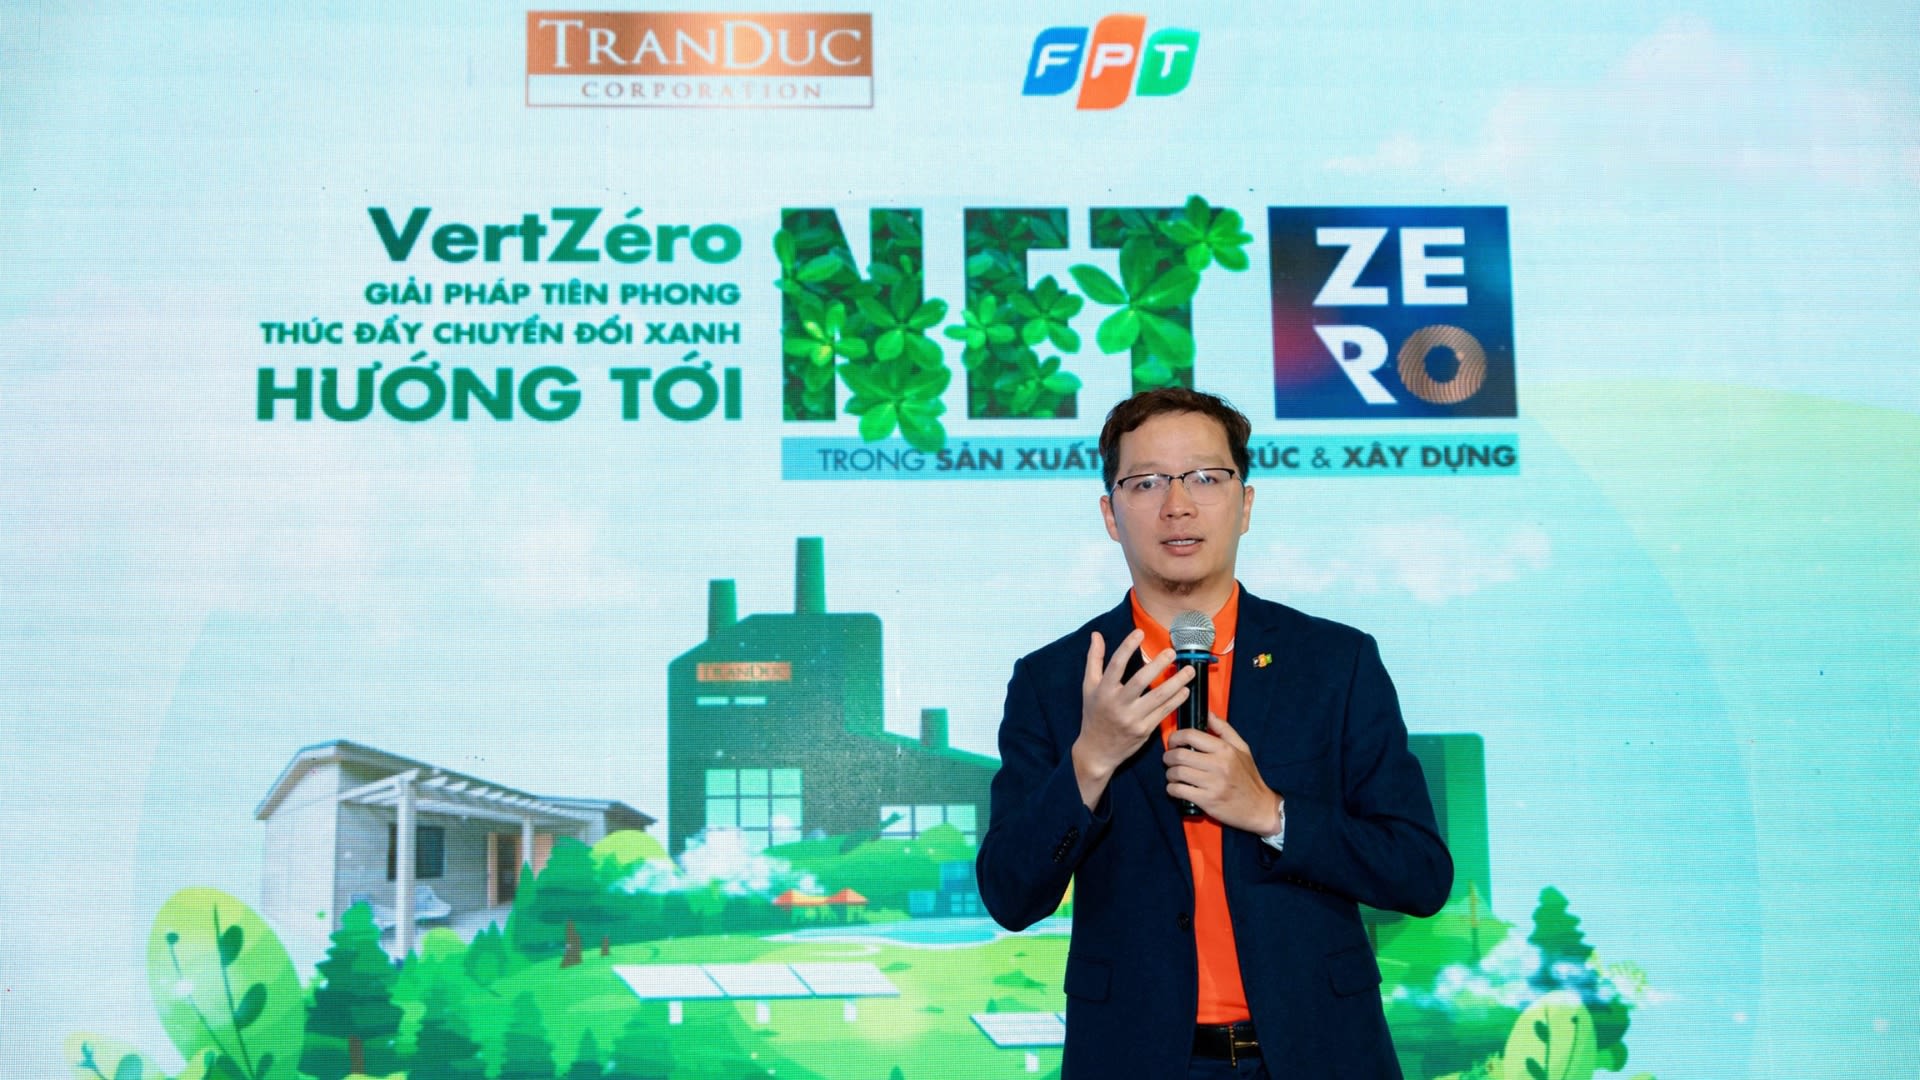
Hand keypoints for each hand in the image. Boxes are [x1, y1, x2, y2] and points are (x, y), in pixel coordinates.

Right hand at [1071, 629, 1192, 808]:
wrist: (1097, 751)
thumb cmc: (1093, 714)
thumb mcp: (1088, 687)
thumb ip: (1094, 660)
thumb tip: (1097, 635)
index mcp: (1103, 691)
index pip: (1116, 665)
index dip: (1127, 647)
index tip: (1139, 632)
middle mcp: (1117, 704)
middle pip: (1140, 681)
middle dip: (1158, 665)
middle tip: (1172, 652)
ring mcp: (1132, 719)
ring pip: (1157, 698)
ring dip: (1175, 683)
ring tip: (1189, 670)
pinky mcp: (1144, 731)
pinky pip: (1163, 713)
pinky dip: (1176, 701)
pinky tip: (1185, 690)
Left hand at [1164, 713, 1282, 834]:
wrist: (1260, 808)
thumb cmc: (1248, 777)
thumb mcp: (1242, 748)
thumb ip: (1223, 729)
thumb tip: (1208, 713)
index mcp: (1225, 750)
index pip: (1191, 735)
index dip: (1175, 737)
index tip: (1173, 742)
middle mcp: (1219, 765)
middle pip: (1179, 755)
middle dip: (1168, 757)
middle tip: (1169, 760)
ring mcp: (1213, 784)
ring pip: (1176, 773)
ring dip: (1169, 774)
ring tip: (1173, 775)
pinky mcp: (1207, 801)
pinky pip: (1179, 791)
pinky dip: (1172, 789)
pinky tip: (1176, 788)